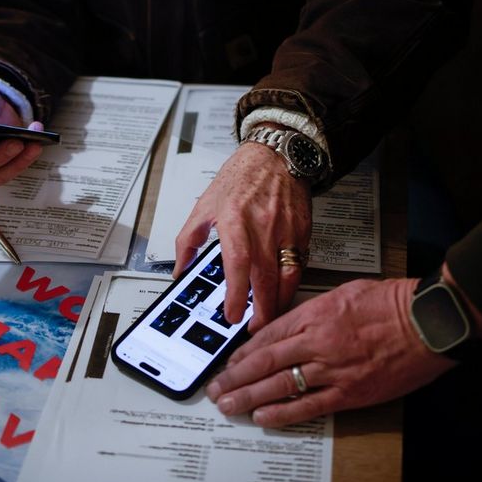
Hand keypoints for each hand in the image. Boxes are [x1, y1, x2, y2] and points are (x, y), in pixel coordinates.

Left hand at [174, 144, 311, 329]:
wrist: (276, 155)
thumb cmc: (242, 177)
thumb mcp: (205, 204)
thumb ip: (188, 239)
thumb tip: (179, 269)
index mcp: (234, 219)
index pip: (238, 263)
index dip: (236, 293)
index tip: (231, 314)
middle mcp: (263, 226)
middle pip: (265, 277)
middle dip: (261, 310)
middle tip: (253, 327)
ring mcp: (286, 230)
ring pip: (288, 276)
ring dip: (279, 302)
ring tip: (269, 316)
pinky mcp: (302, 231)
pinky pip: (299, 265)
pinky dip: (291, 283)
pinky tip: (282, 293)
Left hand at [206, 277, 454, 426]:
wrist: (426, 321)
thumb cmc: (392, 303)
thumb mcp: (346, 292)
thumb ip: (317, 309)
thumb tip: (295, 324)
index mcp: (315, 314)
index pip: (268, 334)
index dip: (243, 352)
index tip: (228, 363)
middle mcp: (317, 342)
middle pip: (265, 361)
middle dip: (235, 377)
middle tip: (215, 389)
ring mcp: (332, 369)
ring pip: (279, 385)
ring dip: (249, 397)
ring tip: (229, 405)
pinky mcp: (350, 392)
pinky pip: (309, 405)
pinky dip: (283, 413)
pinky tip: (263, 417)